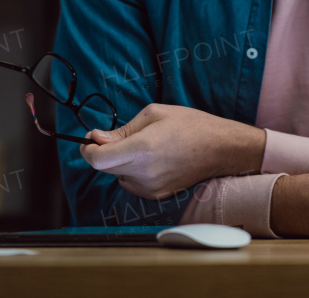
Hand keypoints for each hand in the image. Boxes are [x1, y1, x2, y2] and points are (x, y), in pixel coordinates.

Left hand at [79, 103, 265, 199]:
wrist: (220, 148)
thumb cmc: (190, 125)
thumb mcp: (154, 114)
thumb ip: (122, 129)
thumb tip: (98, 137)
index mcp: (140, 149)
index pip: (97, 159)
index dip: (87, 149)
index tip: (91, 139)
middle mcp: (142, 172)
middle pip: (105, 167)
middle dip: (104, 152)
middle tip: (120, 137)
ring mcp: (150, 187)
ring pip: (119, 175)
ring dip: (121, 162)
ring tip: (145, 147)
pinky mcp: (156, 195)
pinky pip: (133, 183)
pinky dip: (134, 172)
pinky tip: (153, 160)